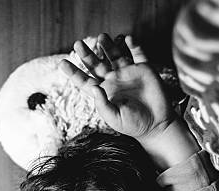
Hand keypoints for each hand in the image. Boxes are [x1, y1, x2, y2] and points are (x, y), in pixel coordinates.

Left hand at [59, 33, 175, 144]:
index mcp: (104, 93)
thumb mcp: (114, 118)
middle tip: (78, 44)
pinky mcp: (143, 69)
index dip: (74, 72)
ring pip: (114, 55)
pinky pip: (137, 54)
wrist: (156, 124)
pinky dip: (133, 45)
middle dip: (87, 54)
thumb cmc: (133, 125)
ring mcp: (127, 73)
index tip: (62, 63)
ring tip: (101, 37)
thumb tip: (94, 88)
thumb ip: (102, 104)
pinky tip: (127, 39)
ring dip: (107, 46)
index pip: (85, 81)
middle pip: (96, 64)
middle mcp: (113, 81)